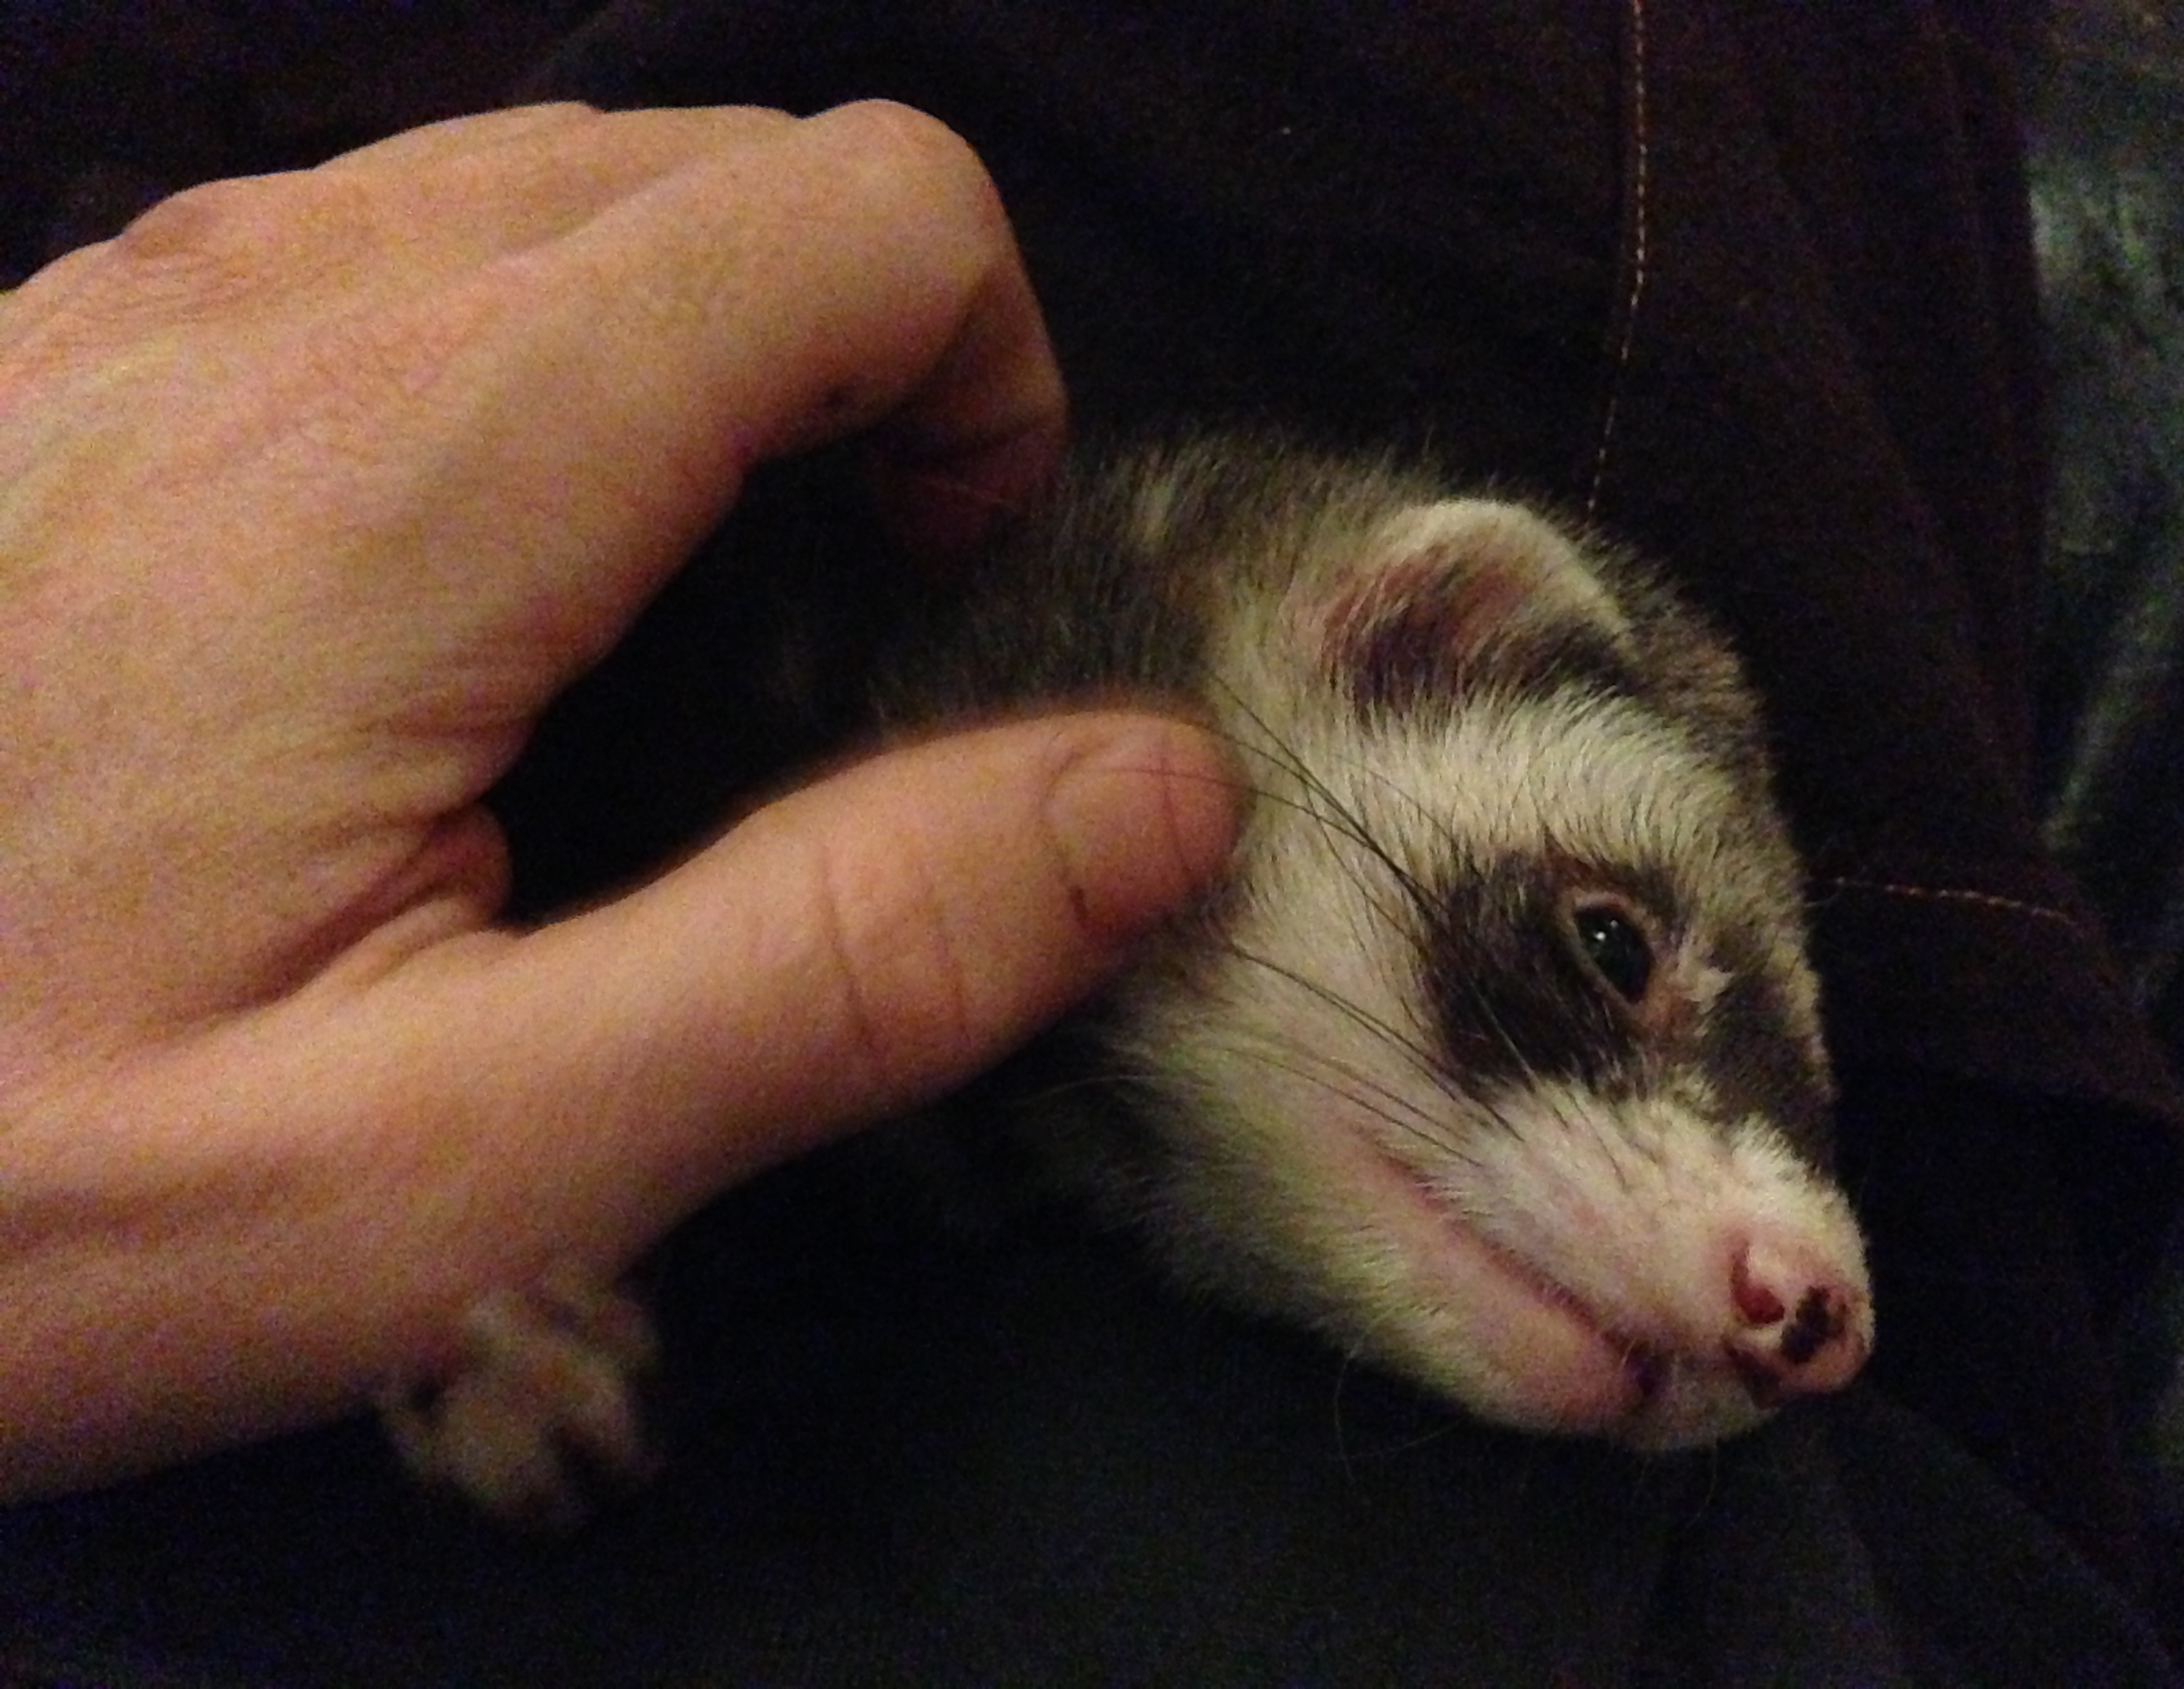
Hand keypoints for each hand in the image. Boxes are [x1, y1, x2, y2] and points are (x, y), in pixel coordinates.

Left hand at [0, 102, 1239, 1495]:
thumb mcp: (453, 1165)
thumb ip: (838, 959)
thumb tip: (1153, 792)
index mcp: (413, 468)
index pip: (855, 216)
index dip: (980, 383)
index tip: (936, 585)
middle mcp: (270, 304)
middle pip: (723, 166)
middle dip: (859, 359)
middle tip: (819, 619)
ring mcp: (138, 300)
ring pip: (554, 184)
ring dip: (695, 352)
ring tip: (651, 607)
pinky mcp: (59, 352)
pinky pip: (386, 247)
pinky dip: (524, 357)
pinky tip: (457, 583)